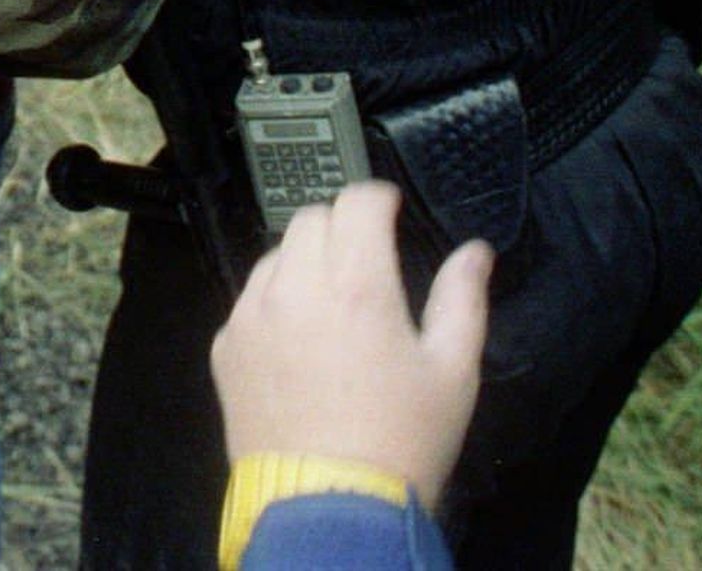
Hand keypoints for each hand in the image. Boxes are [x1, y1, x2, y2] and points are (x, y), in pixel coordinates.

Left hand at [211, 180, 490, 510]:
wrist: (330, 505)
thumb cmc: (401, 441)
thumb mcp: (453, 372)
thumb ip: (462, 299)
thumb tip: (475, 253)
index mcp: (356, 285)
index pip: (355, 203)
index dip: (376, 196)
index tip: (389, 208)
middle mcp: (295, 287)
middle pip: (310, 219)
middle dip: (341, 226)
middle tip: (367, 257)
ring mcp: (252, 314)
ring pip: (276, 255)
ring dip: (305, 261)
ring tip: (335, 302)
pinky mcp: (226, 345)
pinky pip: (249, 299)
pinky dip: (275, 301)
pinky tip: (302, 339)